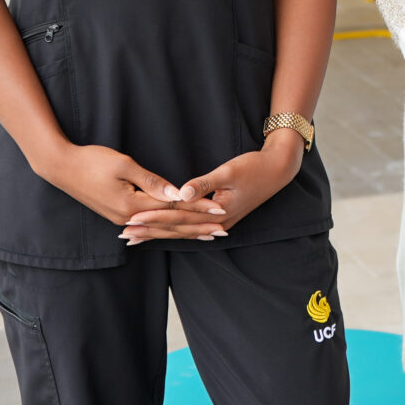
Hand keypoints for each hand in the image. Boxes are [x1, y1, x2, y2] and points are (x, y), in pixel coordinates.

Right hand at [39, 142, 220, 231]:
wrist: (61, 168)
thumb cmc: (91, 160)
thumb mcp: (123, 165)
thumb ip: (151, 181)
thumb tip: (176, 193)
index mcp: (132, 205)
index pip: (174, 208)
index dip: (199, 209)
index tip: (220, 210)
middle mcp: (129, 217)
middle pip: (171, 225)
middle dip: (199, 227)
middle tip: (224, 229)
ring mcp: (122, 219)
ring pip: (161, 229)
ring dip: (186, 232)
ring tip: (206, 235)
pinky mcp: (118, 215)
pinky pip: (149, 227)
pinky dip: (166, 231)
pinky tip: (175, 235)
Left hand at [118, 136, 305, 243]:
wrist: (278, 170)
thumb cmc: (253, 167)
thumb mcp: (229, 172)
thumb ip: (204, 184)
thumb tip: (181, 193)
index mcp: (216, 213)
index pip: (177, 218)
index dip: (153, 219)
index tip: (131, 221)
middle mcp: (216, 223)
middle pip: (177, 229)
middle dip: (150, 231)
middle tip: (125, 235)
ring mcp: (220, 222)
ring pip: (183, 231)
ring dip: (160, 234)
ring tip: (138, 238)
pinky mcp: (221, 217)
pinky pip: (193, 228)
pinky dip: (176, 231)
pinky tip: (166, 234)